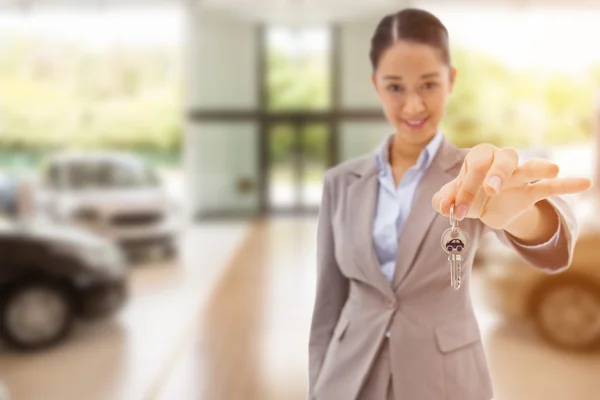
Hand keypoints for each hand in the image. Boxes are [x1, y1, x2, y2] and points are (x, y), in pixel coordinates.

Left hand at [432, 144, 591, 229]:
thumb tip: (441, 205)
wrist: (486, 209)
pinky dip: (567, 184)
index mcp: (478, 159)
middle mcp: (499, 162)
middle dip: (496, 174)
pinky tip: (585, 183)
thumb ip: (445, 199)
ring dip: (538, 167)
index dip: (464, 187)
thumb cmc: (468, 196)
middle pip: (502, 158)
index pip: (473, 166)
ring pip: (529, 166)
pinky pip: (550, 186)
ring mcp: (518, 176)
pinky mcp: (531, 192)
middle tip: (491, 191)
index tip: (457, 210)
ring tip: (551, 168)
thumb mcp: (454, 199)